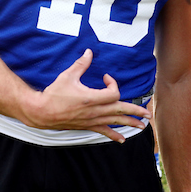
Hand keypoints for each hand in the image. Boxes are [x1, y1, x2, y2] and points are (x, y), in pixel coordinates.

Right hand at [23, 50, 150, 141]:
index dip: (113, 83)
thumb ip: (81, 64)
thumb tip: (89, 51)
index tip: (106, 77)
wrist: (42, 112)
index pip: (113, 93)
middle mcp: (94, 111)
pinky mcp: (87, 125)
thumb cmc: (54, 94)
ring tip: (142, 126)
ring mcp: (92, 120)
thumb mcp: (68, 75)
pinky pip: (103, 131)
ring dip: (130, 123)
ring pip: (115, 122)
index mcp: (91, 98)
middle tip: (148, 113)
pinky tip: (122, 139)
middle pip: (120, 111)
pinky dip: (113, 135)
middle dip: (135, 111)